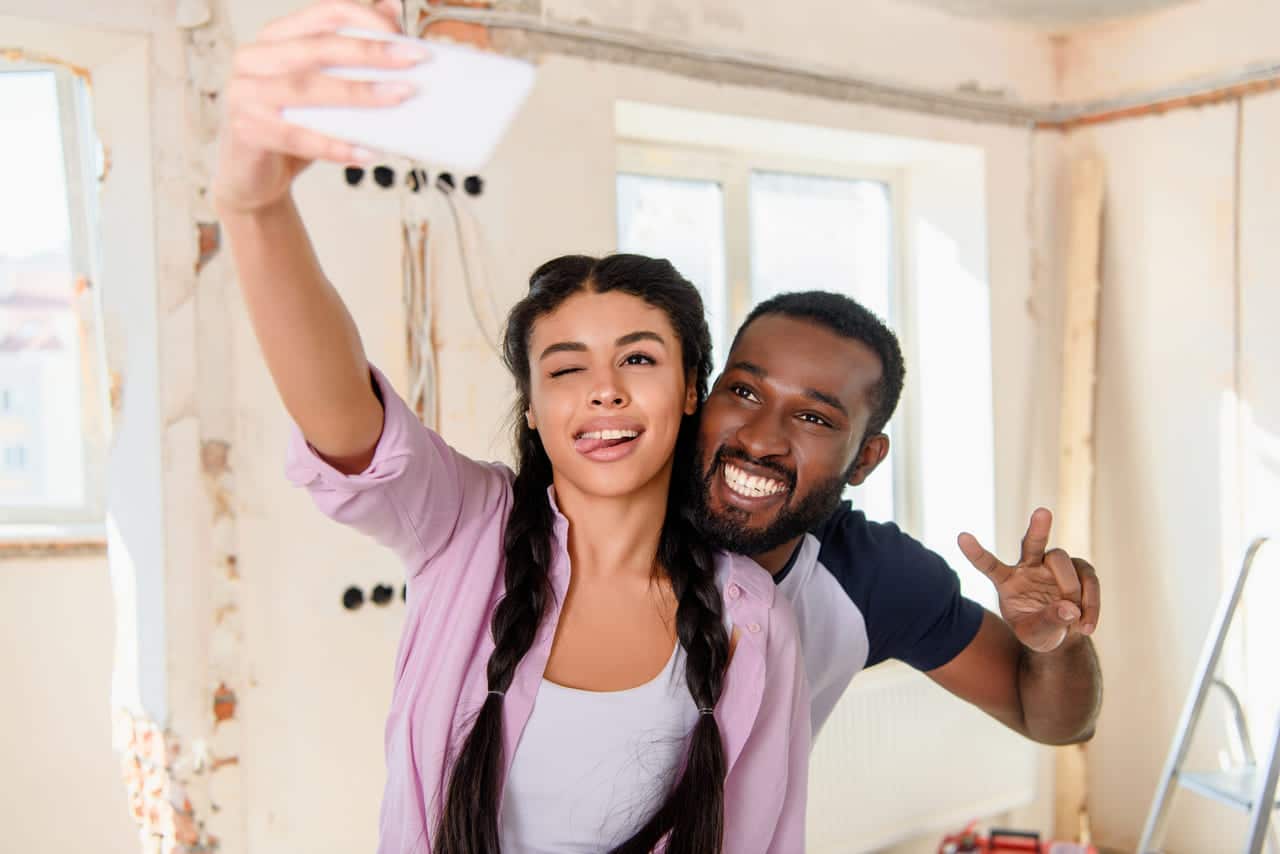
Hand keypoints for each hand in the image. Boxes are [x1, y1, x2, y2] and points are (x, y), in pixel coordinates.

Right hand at [213, 0, 425, 213]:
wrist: (254, 178)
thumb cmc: (292, 125)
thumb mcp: (323, 86)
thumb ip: (350, 54)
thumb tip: (391, 11)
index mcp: (276, 38)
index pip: (324, 14)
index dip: (364, 18)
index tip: (402, 34)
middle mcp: (254, 58)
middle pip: (317, 47)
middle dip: (369, 52)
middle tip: (412, 60)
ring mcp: (245, 94)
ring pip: (307, 88)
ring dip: (357, 93)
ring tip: (397, 97)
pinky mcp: (245, 131)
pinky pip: (296, 136)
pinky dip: (334, 145)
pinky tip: (365, 151)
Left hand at [957, 508, 1099, 652]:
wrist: (1062, 634)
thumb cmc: (1039, 632)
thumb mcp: (1036, 636)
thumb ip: (1047, 623)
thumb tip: (1070, 608)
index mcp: (1006, 580)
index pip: (988, 564)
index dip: (976, 552)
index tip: (961, 537)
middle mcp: (1028, 566)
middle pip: (1031, 543)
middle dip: (1037, 528)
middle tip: (1042, 512)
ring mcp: (1053, 565)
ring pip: (1062, 560)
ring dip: (1071, 589)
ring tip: (1074, 621)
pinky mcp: (1079, 568)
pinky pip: (1088, 578)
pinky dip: (1091, 603)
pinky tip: (1085, 626)